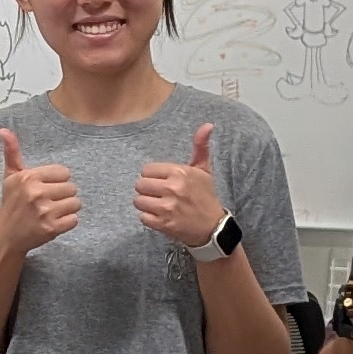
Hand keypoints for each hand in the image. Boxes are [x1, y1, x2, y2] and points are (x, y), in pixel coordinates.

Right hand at [0, 127, 81, 256]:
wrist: (7, 236)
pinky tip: (54, 222)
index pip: (64, 172)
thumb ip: (12, 152)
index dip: (57, 180)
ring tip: (52, 212)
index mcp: (28, 177)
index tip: (46, 188)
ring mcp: (45, 212)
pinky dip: (67, 222)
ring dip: (67, 208)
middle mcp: (37, 193)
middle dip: (63, 195)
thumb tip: (4, 130)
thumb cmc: (11, 203)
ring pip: (76, 203)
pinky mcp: (52, 228)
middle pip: (72, 188)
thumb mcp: (10, 176)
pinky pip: (74, 219)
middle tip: (49, 201)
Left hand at [133, 124, 226, 250]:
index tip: (162, 182)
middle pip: (140, 185)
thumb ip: (200, 147)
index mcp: (180, 172)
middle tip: (159, 195)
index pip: (147, 170)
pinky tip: (161, 217)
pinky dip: (149, 218)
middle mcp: (172, 188)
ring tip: (159, 206)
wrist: (214, 227)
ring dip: (146, 204)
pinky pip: (142, 217)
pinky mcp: (164, 224)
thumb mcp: (204, 170)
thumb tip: (208, 125)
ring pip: (138, 201)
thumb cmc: (206, 196)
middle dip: (147, 190)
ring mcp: (167, 207)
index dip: (152, 176)